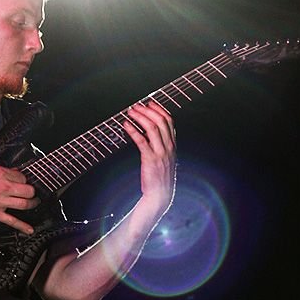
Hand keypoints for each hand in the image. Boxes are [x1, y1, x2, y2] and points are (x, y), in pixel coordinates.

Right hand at [0, 162, 38, 233]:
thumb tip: (8, 171)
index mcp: (0, 174)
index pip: (21, 176)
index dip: (23, 178)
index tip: (23, 181)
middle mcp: (3, 188)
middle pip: (27, 190)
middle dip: (32, 191)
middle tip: (33, 192)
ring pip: (24, 204)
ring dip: (32, 204)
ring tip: (34, 203)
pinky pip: (11, 221)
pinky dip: (22, 226)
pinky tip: (29, 229)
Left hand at [123, 100, 176, 215]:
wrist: (161, 195)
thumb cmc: (160, 177)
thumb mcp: (165, 158)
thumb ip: (162, 144)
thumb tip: (149, 130)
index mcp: (173, 145)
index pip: (169, 121)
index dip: (159, 110)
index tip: (149, 103)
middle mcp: (169, 146)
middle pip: (160, 121)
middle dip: (147, 110)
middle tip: (136, 106)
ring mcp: (160, 153)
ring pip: (152, 128)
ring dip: (140, 117)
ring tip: (130, 112)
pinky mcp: (150, 159)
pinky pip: (141, 140)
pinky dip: (133, 131)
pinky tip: (126, 125)